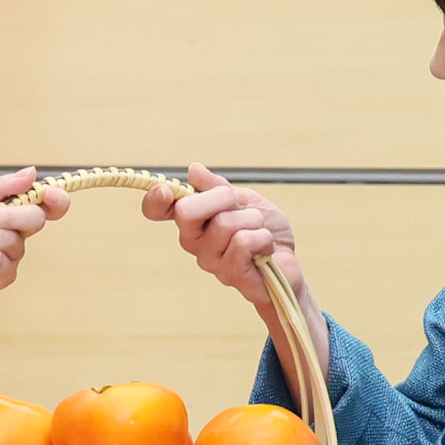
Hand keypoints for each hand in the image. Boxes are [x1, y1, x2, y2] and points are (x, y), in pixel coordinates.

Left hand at [0, 168, 70, 316]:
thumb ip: (0, 188)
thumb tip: (32, 172)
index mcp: (10, 211)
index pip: (45, 205)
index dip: (56, 199)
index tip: (47, 192)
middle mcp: (15, 233)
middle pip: (35, 219)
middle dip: (7, 215)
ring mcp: (10, 256)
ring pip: (11, 240)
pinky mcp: (2, 277)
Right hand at [145, 164, 329, 384]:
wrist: (288, 264)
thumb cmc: (264, 233)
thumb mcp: (244, 200)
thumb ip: (217, 186)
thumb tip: (194, 170)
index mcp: (193, 220)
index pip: (157, 210)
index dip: (155, 198)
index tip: (166, 190)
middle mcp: (195, 241)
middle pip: (186, 211)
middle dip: (222, 197)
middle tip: (241, 207)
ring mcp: (210, 260)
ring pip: (223, 223)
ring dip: (253, 220)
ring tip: (259, 232)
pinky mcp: (230, 274)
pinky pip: (243, 242)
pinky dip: (263, 238)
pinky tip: (265, 250)